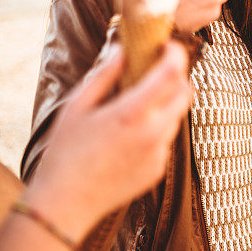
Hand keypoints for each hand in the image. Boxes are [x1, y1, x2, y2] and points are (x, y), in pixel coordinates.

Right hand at [25, 42, 191, 242]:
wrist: (65, 205)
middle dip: (176, 76)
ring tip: (137, 102)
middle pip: (185, 92)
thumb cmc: (65, 153)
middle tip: (155, 70)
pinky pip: (166, 138)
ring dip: (166, 102)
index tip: (166, 45)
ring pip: (177, 115)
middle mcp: (154, 133)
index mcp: (133, 114)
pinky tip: (129, 133)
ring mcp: (159, 153)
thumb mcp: (77, 106)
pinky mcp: (158, 169)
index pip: (173, 73)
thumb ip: (105, 75)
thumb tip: (123, 50)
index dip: (175, 53)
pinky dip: (157, 126)